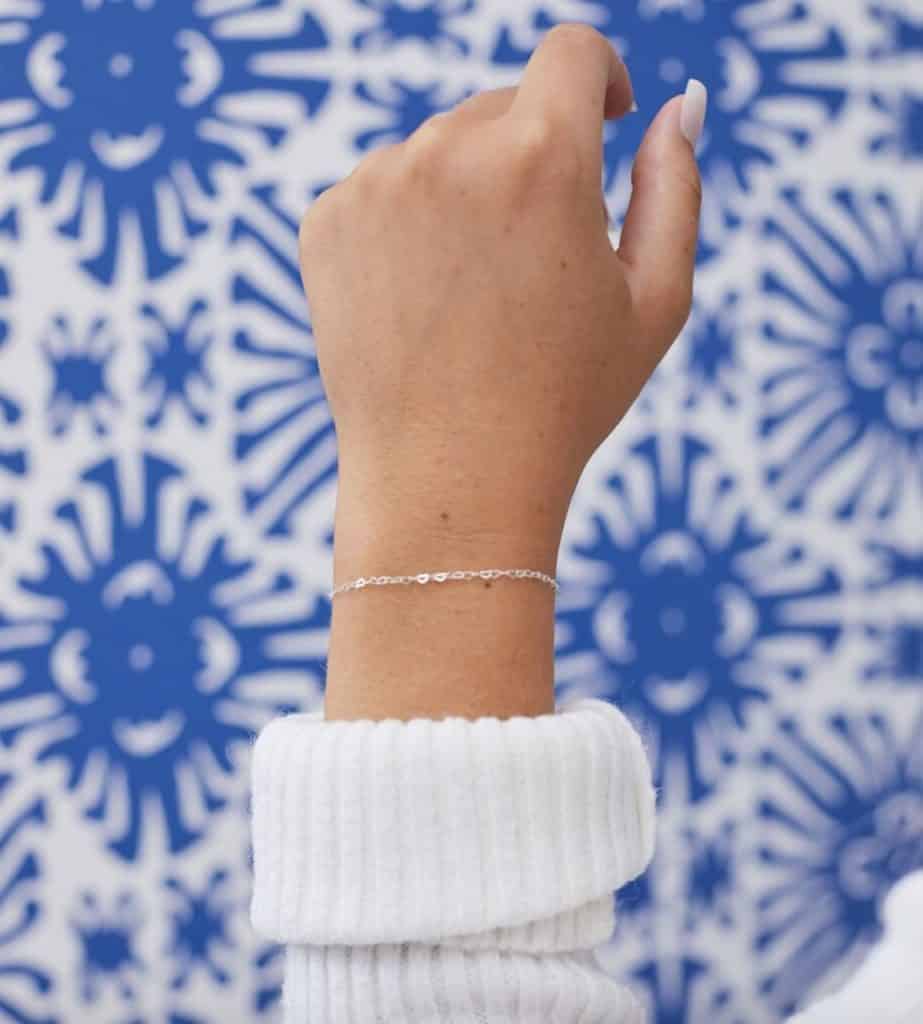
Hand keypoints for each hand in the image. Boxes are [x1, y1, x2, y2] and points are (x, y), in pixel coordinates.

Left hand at [299, 23, 705, 557]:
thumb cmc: (564, 401)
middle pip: (502, 110)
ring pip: (438, 152)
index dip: (598, 77)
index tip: (605, 112)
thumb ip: (675, 188)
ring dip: (466, 195)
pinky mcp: (325, 221)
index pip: (572, 54)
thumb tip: (677, 107)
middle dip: (532, 161)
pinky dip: (408, 227)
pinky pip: (381, 191)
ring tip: (476, 298)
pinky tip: (423, 303)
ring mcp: (375, 184)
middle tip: (538, 260)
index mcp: (542, 158)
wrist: (448, 480)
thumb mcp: (655, 302)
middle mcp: (449, 150)